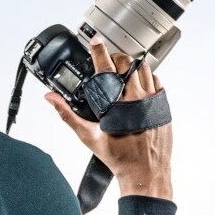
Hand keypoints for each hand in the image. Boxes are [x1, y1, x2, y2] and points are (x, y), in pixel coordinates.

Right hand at [46, 38, 172, 200]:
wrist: (145, 173)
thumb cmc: (118, 158)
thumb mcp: (88, 136)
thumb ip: (67, 114)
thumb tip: (51, 99)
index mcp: (116, 103)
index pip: (106, 66)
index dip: (98, 50)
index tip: (95, 41)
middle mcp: (137, 97)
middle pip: (128, 62)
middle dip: (116, 58)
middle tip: (109, 63)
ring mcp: (153, 100)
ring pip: (145, 69)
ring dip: (133, 67)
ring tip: (124, 73)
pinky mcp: (163, 106)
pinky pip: (158, 82)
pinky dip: (148, 79)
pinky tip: (139, 86)